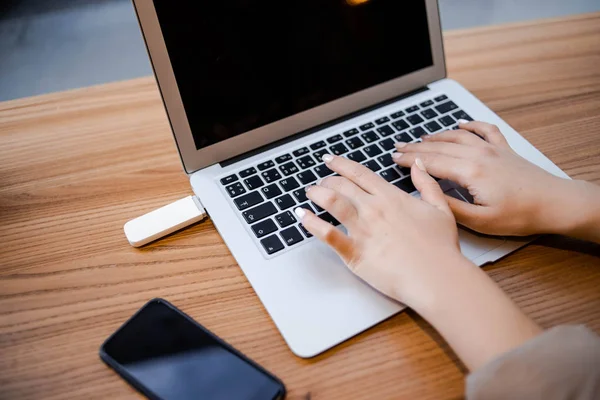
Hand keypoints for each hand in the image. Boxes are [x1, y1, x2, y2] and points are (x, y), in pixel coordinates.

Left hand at [295, 154, 465, 307]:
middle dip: (327, 181)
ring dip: (316, 194)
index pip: (359, 173)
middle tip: (320, 183)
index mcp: (391, 197)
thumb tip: (418, 165)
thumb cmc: (440, 248)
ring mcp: (362, 230)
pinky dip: (311, 223)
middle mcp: (373, 209)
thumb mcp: (440, 208)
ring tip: (309, 193)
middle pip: (342, 185)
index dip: (341, 164)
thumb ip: (427, 183)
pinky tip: (302, 217)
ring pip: (331, 202)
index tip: (329, 160)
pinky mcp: (354, 253)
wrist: (436, 277)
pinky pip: (327, 234)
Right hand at [392, 120, 593, 236]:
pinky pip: (483, 130)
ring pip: (457, 136)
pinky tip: (462, 124)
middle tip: (398, 147)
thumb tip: (427, 195)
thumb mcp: (480, 220)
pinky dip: (470, 125)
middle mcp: (479, 155)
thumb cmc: (521, 215)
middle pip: (440, 147)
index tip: (393, 160)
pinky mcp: (505, 150)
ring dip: (436, 136)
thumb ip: (450, 207)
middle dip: (415, 147)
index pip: (431, 163)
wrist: (556, 203)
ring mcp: (492, 150)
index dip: (409, 161)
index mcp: (470, 172)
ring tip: (420, 138)